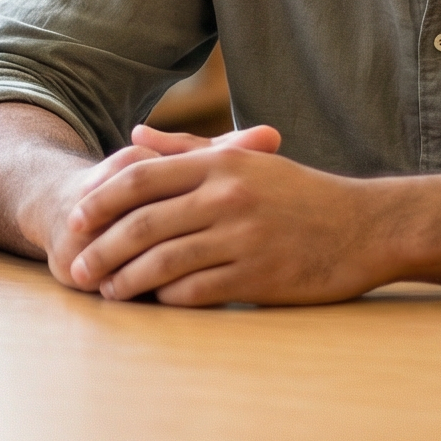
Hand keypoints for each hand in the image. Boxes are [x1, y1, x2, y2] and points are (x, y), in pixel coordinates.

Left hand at [64, 125, 397, 305]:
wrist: (366, 228)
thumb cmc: (301, 193)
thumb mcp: (247, 160)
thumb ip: (187, 149)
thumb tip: (134, 136)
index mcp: (221, 164)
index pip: (141, 178)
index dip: (100, 200)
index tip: (75, 220)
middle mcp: (227, 197)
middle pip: (143, 223)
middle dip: (101, 248)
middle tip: (77, 267)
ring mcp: (243, 238)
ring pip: (163, 261)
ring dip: (127, 280)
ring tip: (108, 292)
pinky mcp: (259, 276)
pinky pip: (197, 290)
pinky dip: (168, 298)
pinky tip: (152, 304)